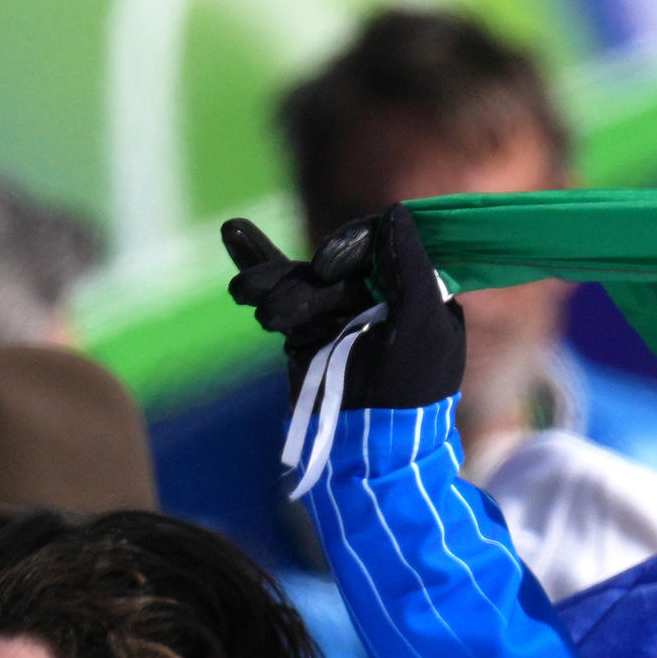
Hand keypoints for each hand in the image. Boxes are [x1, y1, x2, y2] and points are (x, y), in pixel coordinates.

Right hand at [223, 206, 462, 406]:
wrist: (373, 448)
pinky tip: (233, 231)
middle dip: (298, 280)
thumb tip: (394, 209)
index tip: (323, 266)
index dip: (347, 247)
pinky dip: (256, 266)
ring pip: (300, 281)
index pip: (377, 244)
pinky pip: (281, 294)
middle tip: (282, 308)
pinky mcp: (309, 332)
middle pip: (332, 265)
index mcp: (414, 288)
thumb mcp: (423, 326)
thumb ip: (411, 268)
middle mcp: (377, 294)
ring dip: (270, 285)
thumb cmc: (411, 389)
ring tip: (244, 294)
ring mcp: (340, 313)